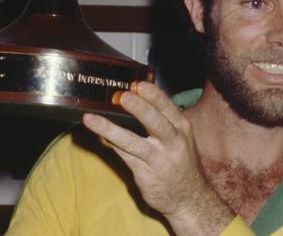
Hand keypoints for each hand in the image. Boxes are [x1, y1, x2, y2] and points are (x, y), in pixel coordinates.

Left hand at [83, 82, 233, 234]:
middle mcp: (173, 143)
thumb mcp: (180, 137)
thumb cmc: (180, 161)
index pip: (167, 107)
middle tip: (124, 96)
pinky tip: (98, 136)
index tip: (139, 84)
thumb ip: (162, 118)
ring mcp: (158, 160)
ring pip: (133, 143)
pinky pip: (124, 156)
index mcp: (182, 128)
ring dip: (111, 130)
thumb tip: (136, 94)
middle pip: (156, 123)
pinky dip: (111, 144)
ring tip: (92, 119)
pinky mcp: (145, 175)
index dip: (153, 95)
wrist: (189, 198)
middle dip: (140, 108)